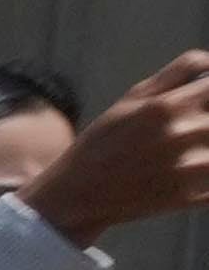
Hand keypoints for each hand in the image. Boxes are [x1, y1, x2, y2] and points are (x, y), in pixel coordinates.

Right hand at [28, 53, 208, 250]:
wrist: (76, 194)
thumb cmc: (103, 142)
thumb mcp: (132, 97)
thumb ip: (178, 71)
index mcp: (169, 105)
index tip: (202, 103)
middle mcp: (181, 134)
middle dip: (204, 124)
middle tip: (187, 131)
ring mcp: (186, 168)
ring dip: (205, 150)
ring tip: (186, 153)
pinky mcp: (186, 197)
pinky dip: (207, 182)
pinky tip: (190, 176)